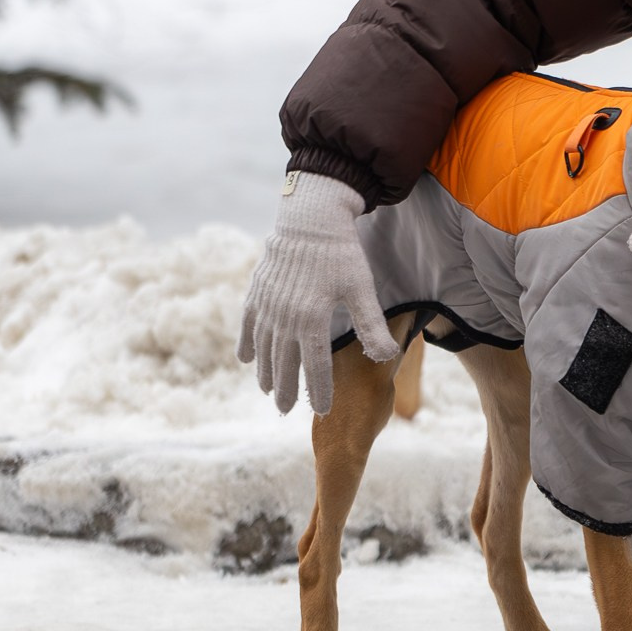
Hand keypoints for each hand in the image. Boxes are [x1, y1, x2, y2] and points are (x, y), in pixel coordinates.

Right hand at [236, 171, 394, 414]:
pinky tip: (246, 360)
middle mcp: (284, 317)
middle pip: (283, 363)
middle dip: (285, 389)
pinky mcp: (256, 293)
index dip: (318, 390)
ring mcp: (266, 306)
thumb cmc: (341, 254)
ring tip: (268, 391)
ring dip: (265, 372)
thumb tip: (385, 358)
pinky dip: (246, 344)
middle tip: (285, 411)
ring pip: (263, 349)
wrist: (309, 220)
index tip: (321, 411)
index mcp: (312, 319)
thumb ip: (371, 325)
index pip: (315, 366)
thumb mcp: (362, 288)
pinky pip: (248, 326)